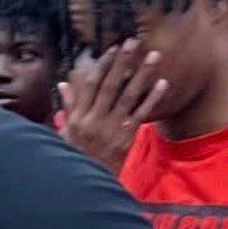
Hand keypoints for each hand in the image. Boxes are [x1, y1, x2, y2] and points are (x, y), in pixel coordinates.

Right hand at [60, 41, 167, 176]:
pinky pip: (141, 114)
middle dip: (123, 62)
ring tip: (153, 56)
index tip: (113, 49)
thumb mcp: (65, 133)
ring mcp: (110, 129)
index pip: (91, 85)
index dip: (103, 65)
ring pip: (128, 96)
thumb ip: (68, 107)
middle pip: (110, 85)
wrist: (85, 186)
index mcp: (78, 117)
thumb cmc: (74, 157)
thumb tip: (64, 84)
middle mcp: (94, 120)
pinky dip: (152, 99)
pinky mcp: (125, 138)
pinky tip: (163, 84)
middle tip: (134, 42)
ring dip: (142, 75)